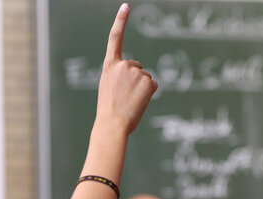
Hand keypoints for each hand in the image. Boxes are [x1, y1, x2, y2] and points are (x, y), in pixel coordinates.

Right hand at [95, 3, 157, 134]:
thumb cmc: (109, 110)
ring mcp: (136, 71)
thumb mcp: (109, 88)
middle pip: (136, 66)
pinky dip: (148, 94)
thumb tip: (141, 78)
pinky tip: (139, 101)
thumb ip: (120, 76)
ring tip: (129, 101)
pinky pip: (152, 84)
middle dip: (134, 80)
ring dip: (141, 88)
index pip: (115, 38)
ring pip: (145, 77)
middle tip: (124, 96)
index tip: (126, 6)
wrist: (112, 124)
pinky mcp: (148, 81)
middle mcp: (123, 64)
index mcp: (109, 65)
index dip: (121, 21)